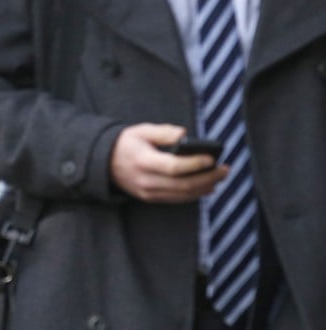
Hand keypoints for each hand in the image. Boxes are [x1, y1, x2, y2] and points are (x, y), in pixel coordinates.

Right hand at [110, 123, 227, 202]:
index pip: (174, 166)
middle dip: (208, 177)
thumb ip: (164, 132)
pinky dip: (194, 194)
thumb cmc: (126, 144)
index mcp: (143, 161)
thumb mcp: (141, 131)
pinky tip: (207, 187)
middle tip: (224, 169)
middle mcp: (146, 180)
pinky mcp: (150, 197)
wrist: (104, 162)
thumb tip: (185, 135)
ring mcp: (148, 191)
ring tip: (220, 177)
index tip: (212, 158)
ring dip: (205, 187)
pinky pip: (176, 199)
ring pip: (182, 194)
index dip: (195, 164)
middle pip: (183, 184)